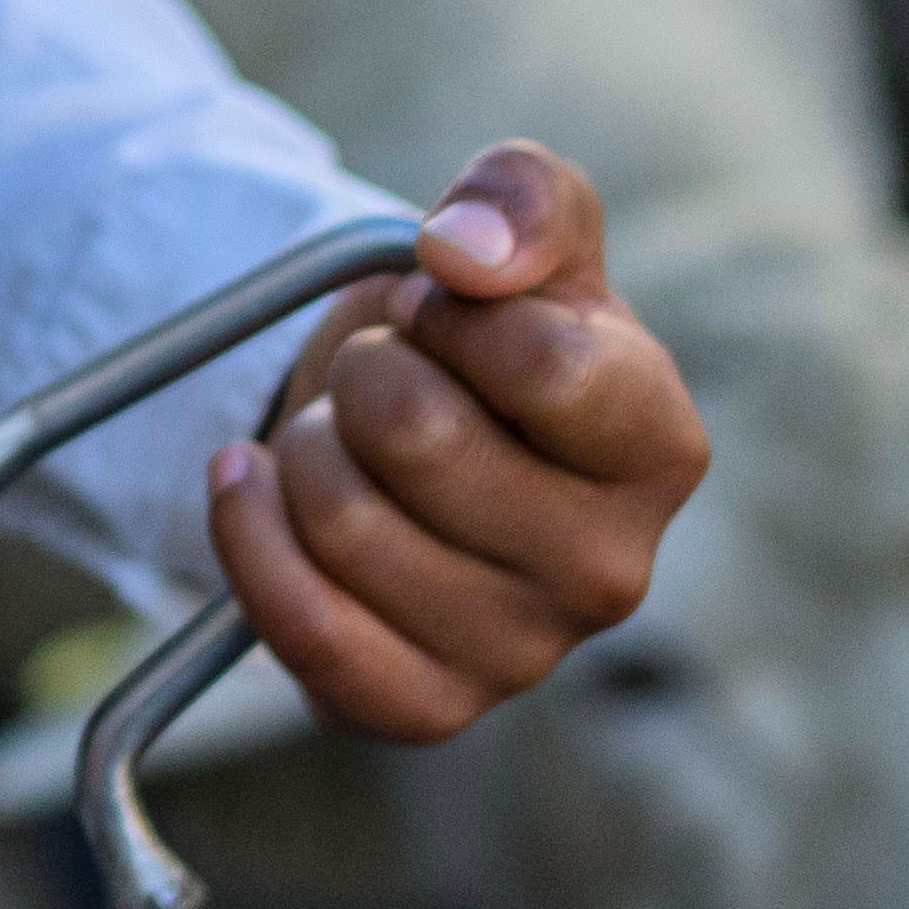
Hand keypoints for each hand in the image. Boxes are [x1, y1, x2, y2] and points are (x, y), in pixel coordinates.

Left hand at [208, 142, 699, 743]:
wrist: (394, 435)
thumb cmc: (473, 333)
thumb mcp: (513, 228)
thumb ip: (517, 199)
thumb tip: (465, 256)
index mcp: (660, 447)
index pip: (540, 365)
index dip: (447, 312)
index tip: (437, 312)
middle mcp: (613, 569)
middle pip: (415, 434)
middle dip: (364, 373)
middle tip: (380, 378)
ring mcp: (522, 654)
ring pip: (341, 518)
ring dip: (307, 446)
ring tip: (344, 440)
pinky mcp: (425, 709)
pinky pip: (303, 627)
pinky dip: (249, 534)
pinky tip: (255, 484)